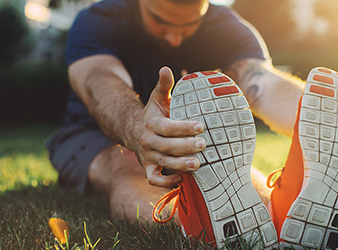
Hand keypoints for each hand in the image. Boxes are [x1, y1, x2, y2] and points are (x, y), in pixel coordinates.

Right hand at [131, 67, 205, 187]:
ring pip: (163, 163)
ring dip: (180, 165)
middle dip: (185, 146)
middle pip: (167, 146)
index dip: (184, 127)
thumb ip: (164, 85)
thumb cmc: (154, 114)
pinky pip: (154, 179)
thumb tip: (166, 68)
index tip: (201, 126)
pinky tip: (182, 178)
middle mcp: (148, 141)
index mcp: (152, 124)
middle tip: (204, 145)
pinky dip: (166, 182)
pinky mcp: (148, 169)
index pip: (168, 126)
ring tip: (198, 164)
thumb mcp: (158, 98)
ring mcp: (148, 157)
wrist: (134, 132)